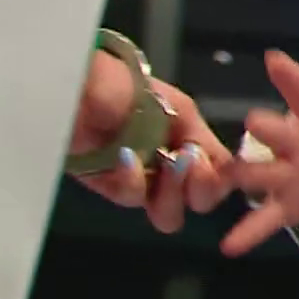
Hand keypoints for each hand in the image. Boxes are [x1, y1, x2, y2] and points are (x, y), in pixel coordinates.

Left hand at [71, 50, 230, 233]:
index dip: (222, 178)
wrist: (76, 85)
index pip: (221, 176)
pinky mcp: (108, 187)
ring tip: (166, 164)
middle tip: (188, 162)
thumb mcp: (178, 107)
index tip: (211, 163)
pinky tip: (127, 158)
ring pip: (169, 213)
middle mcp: (170, 167)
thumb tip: (222, 171)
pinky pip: (131, 198)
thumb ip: (202, 141)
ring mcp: (141, 180)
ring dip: (172, 191)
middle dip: (201, 187)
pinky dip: (133, 180)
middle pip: (200, 201)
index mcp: (192, 144)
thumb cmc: (127, 86)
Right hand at [222, 50, 298, 256]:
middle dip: (266, 128)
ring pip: (259, 173)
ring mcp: (285, 174)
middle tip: (257, 123)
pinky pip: (263, 219)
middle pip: (274, 132)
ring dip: (248, 175)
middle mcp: (294, 142)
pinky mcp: (284, 205)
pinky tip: (230, 246)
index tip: (274, 59)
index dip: (292, 77)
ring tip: (232, 176)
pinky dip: (247, 232)